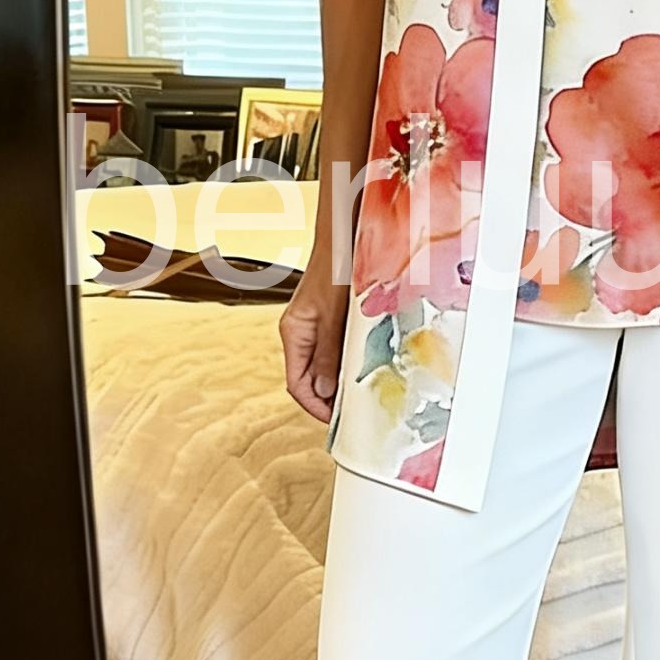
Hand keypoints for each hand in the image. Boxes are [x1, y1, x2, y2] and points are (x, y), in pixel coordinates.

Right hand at [280, 251, 348, 422]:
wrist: (344, 237)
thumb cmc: (336, 267)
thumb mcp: (334, 315)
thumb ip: (328, 354)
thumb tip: (323, 392)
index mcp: (294, 333)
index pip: (297, 384)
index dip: (315, 407)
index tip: (336, 422)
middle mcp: (301, 333)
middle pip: (310, 379)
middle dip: (330, 398)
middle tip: (356, 413)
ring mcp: (316, 327)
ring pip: (325, 366)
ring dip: (340, 381)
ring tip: (363, 396)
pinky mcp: (331, 320)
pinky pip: (336, 351)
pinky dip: (347, 363)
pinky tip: (366, 369)